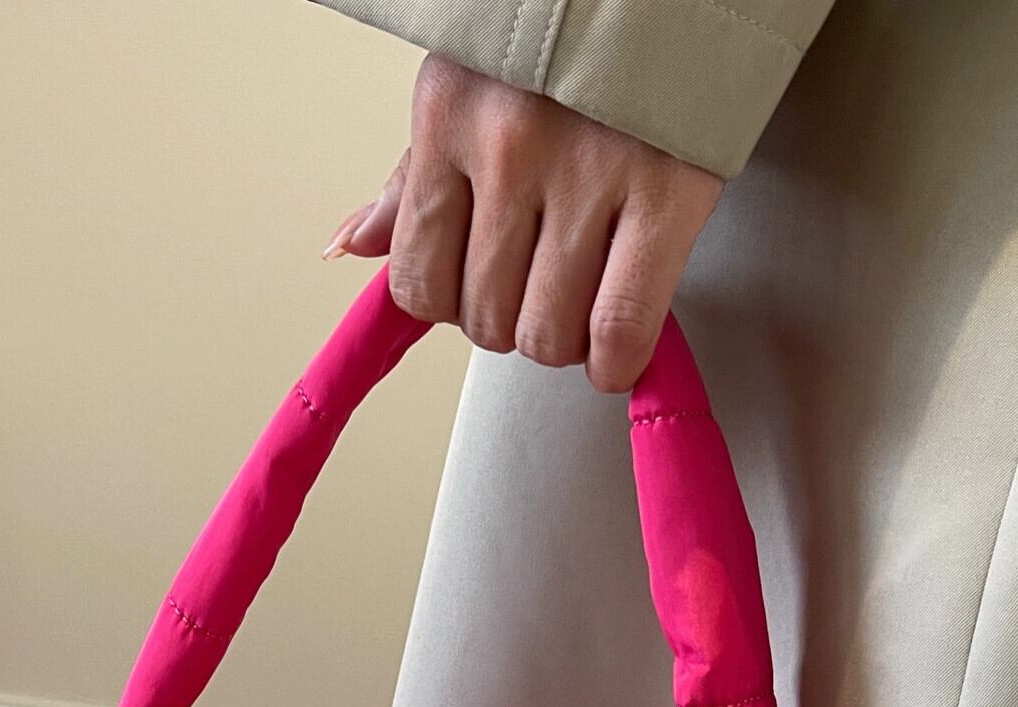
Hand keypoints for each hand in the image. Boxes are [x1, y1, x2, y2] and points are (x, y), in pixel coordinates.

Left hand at [324, 56, 721, 392]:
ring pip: (546, 333)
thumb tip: (350, 248)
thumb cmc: (567, 35)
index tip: (482, 292)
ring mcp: (589, 173)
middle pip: (485, 319)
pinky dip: (615, 360)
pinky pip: (619, 326)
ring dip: (563, 342)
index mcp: (450, 118)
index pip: (418, 280)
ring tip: (583, 305)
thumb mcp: (468, 84)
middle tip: (541, 290)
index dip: (451, 305)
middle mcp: (509, 148)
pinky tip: (616, 352)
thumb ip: (414, 177)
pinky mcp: (667, 192)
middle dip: (512, 323)